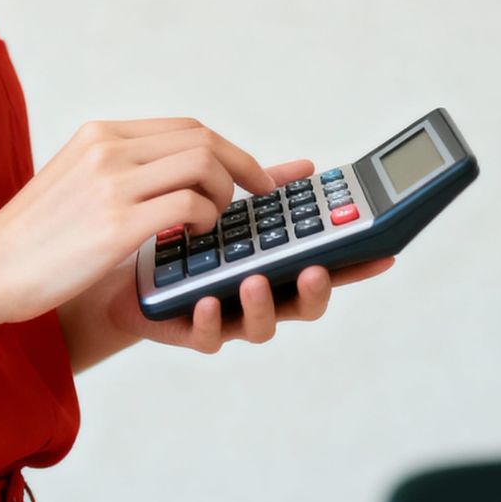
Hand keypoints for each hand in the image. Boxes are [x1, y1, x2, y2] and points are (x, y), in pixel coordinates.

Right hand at [0, 115, 284, 326]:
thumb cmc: (32, 237)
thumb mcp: (72, 180)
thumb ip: (116, 168)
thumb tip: (170, 172)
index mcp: (99, 134)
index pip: (185, 127)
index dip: (227, 149)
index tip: (247, 175)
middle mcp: (108, 149)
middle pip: (202, 140)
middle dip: (242, 168)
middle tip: (255, 198)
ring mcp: (112, 184)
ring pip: (203, 166)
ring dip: (223, 196)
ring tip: (214, 223)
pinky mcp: (117, 225)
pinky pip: (189, 207)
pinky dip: (206, 222)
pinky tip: (194, 239)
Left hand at [86, 158, 396, 354]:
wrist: (116, 271)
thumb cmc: (178, 244)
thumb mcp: (225, 215)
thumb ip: (266, 194)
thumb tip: (307, 166)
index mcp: (271, 266)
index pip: (324, 265)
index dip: (355, 264)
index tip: (384, 253)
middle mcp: (256, 296)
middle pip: (301, 303)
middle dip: (313, 289)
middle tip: (313, 269)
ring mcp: (226, 317)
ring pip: (259, 324)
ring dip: (261, 304)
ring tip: (253, 280)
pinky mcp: (187, 331)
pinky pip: (205, 335)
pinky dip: (209, 321)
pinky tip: (205, 302)